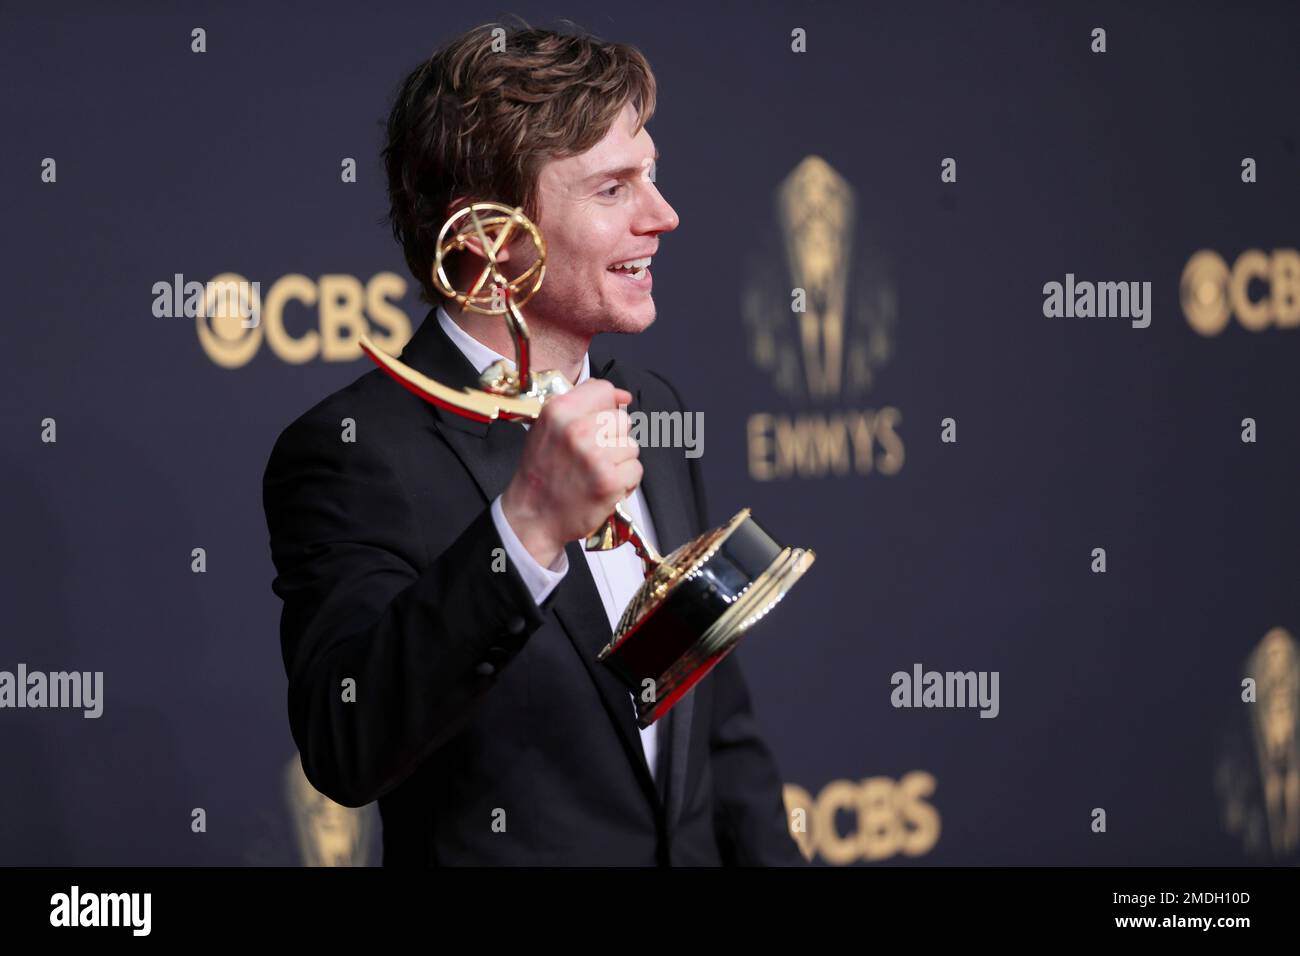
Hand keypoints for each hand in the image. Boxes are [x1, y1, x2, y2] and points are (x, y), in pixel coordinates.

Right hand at [500, 379, 640, 567]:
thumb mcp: (547, 428)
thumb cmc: (541, 473)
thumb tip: (622, 396)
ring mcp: (595, 456)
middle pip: (623, 419)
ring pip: (632, 445)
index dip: (607, 406)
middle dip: (613, 437)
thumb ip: (581, 405)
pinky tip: (603, 486)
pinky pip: (635, 470)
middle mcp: (577, 430)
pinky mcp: (609, 481)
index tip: (601, 421)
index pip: (604, 389)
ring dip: (619, 461)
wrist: (533, 517)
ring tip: (596, 472)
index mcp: (559, 411)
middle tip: (593, 455)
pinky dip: (625, 481)